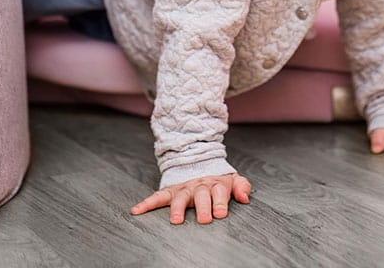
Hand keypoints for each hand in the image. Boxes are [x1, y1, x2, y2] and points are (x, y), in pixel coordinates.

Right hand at [131, 172, 250, 224]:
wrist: (198, 162)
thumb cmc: (217, 179)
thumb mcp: (232, 179)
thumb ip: (242, 186)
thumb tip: (245, 197)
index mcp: (215, 183)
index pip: (218, 191)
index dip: (220, 201)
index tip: (221, 213)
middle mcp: (199, 186)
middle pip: (201, 195)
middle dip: (203, 207)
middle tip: (205, 219)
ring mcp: (184, 188)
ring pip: (180, 197)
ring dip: (178, 208)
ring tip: (176, 220)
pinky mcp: (170, 191)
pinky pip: (158, 196)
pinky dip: (147, 203)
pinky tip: (137, 210)